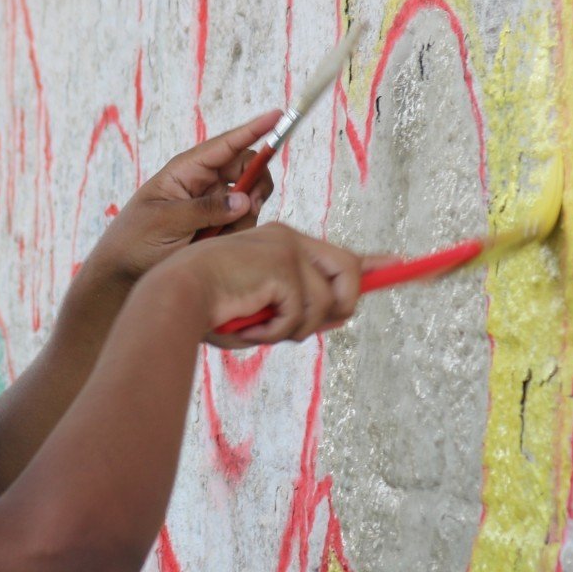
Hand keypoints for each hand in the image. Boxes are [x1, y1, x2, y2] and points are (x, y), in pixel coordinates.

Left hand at [81, 111, 282, 286]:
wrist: (121, 274)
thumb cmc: (134, 239)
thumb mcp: (165, 222)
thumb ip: (205, 210)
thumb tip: (244, 199)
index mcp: (186, 170)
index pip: (226, 144)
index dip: (253, 129)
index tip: (277, 116)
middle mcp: (204, 183)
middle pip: (248, 169)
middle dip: (255, 185)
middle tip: (249, 206)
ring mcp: (213, 206)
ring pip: (250, 201)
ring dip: (241, 220)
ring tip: (209, 238)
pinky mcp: (219, 228)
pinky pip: (243, 225)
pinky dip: (236, 236)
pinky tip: (211, 246)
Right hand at [169, 223, 366, 347]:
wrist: (174, 297)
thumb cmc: (207, 308)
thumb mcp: (261, 311)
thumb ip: (300, 309)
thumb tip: (343, 314)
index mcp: (281, 244)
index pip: (336, 253)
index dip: (370, 263)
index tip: (397, 265)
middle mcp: (288, 239)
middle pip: (350, 270)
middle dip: (341, 305)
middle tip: (302, 326)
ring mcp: (289, 249)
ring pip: (326, 302)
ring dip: (293, 328)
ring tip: (258, 328)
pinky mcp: (285, 265)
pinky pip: (302, 314)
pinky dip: (276, 332)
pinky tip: (250, 327)